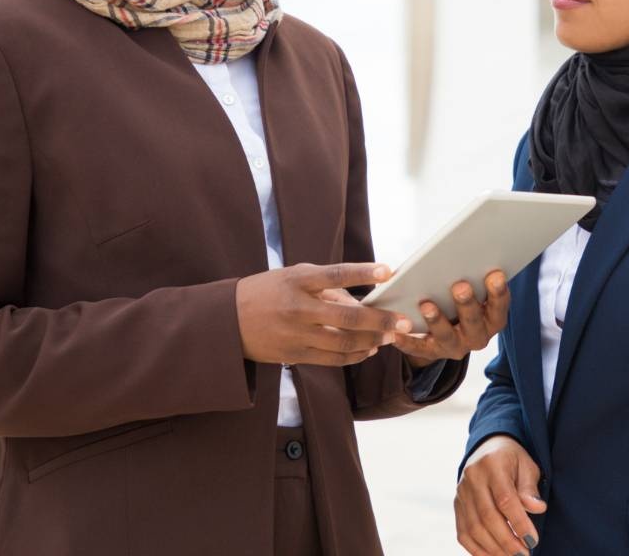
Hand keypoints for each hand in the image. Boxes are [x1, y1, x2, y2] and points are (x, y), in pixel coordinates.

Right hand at [235, 262, 411, 366]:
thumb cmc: (267, 291)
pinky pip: (332, 359)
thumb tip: (360, 303)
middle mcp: (297, 308)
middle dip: (379, 321)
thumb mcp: (292, 277)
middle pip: (346, 318)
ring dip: (371, 341)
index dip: (362, 272)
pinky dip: (354, 355)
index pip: (335, 274)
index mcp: (297, 281)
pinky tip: (369, 350)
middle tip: (402, 322)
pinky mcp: (294, 354)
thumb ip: (326, 286)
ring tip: (390, 337)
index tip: (388, 271)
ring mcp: (296, 334)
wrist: (226, 322)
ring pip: (342, 343)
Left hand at [394, 270, 509, 365]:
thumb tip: (456, 253)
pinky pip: (419, 349)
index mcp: (491, 319)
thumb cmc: (456, 296)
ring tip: (426, 305)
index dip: (499, 293)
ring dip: (438, 321)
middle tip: (460, 286)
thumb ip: (467, 272)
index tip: (496, 274)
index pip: (499, 308)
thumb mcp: (468, 286)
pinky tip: (396, 332)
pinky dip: (408, 342)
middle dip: (468, 304)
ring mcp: (456, 346)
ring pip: (448, 337)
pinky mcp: (433, 352)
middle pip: (475, 323)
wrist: (444, 329)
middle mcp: (477, 336)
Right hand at [455, 434, 545, 555]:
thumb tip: (538, 508)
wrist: (487, 448)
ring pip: (474, 528)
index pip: (504, 499)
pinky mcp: (457, 505)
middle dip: (507, 541)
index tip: (532, 540)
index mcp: (492, 464)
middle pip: (487, 517)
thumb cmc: (513, 459)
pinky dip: (477, 549)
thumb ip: (530, 488)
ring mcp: (461, 493)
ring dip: (494, 548)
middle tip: (524, 554)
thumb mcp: (527, 465)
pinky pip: (463, 533)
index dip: (519, 522)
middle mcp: (472, 478)